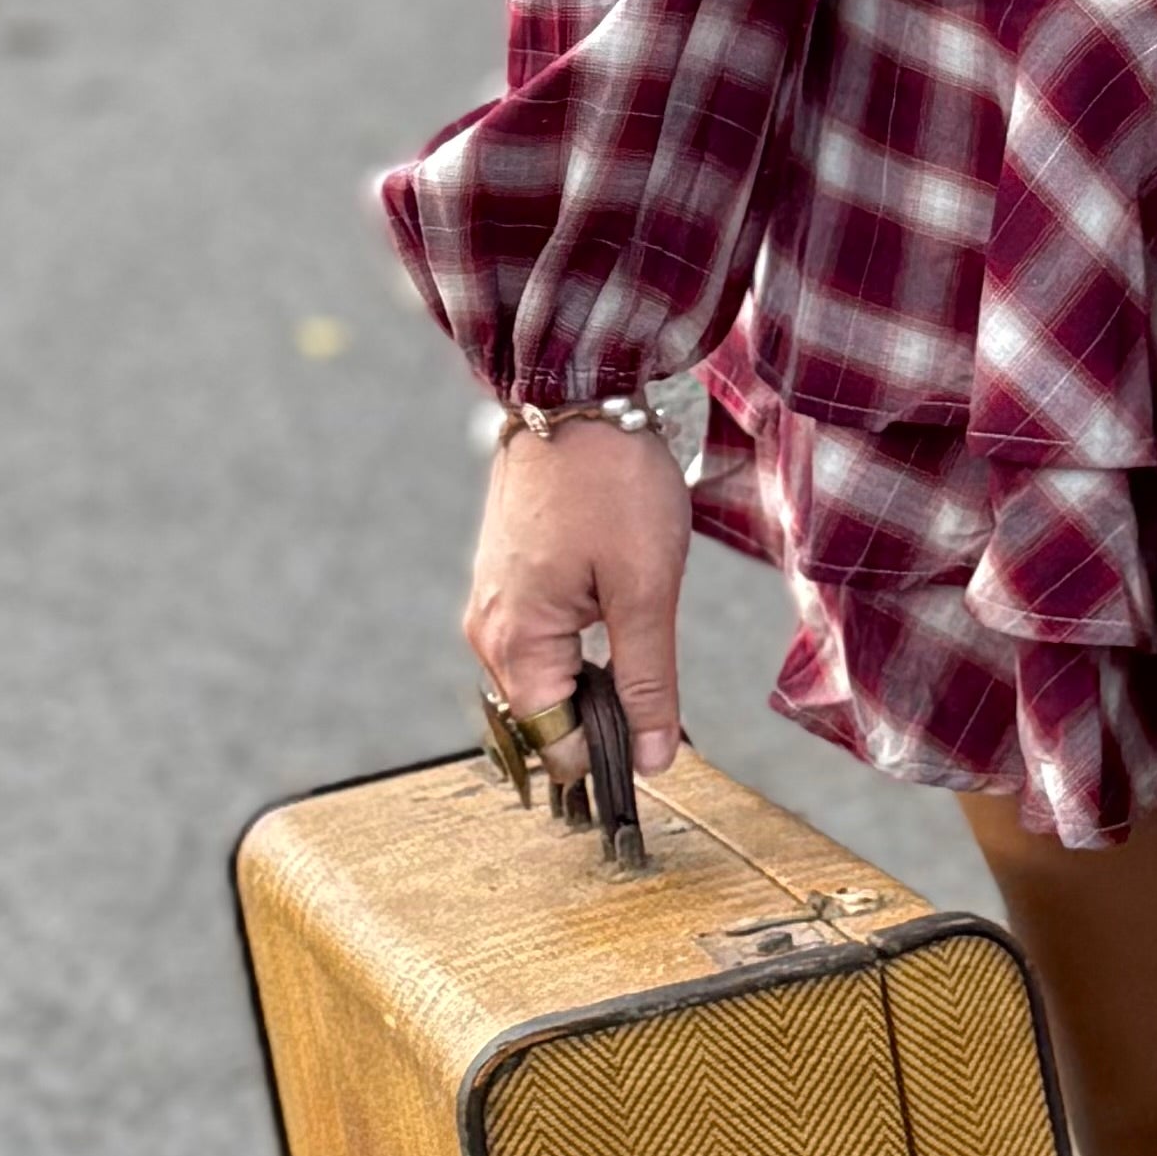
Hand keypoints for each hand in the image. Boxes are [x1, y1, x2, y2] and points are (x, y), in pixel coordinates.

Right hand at [461, 417, 692, 777]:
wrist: (578, 396)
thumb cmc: (612, 483)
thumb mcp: (646, 590)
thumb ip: (647, 682)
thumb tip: (652, 758)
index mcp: (515, 641)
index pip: (553, 745)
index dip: (607, 759)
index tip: (658, 753)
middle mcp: (490, 630)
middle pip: (547, 715)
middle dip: (605, 718)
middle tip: (665, 691)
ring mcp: (496, 603)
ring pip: (548, 677)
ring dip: (597, 680)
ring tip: (644, 637)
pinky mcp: (511, 580)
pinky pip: (544, 640)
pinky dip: (584, 646)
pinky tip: (621, 615)